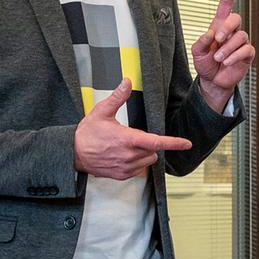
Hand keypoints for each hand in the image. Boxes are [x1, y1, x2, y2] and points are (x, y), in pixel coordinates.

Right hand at [74, 79, 192, 179]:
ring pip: (148, 161)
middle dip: (149, 144)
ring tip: (126, 147)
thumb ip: (118, 97)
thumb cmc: (86, 134)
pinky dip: (136, 163)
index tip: (186, 143)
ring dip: (144, 154)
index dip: (174, 142)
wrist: (72, 153)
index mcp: (127, 139)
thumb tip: (127, 82)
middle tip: (132, 137)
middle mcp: (128, 156)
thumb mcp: (101, 111)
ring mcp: (125, 167)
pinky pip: (139, 170)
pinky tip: (123, 156)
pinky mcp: (122, 175)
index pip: (156, 142)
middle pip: (153, 151)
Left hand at [193, 0, 253, 112]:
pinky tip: (227, 62)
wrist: (213, 81)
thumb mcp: (197, 53)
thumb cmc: (205, 64)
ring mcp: (241, 43)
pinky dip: (235, 56)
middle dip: (227, 27)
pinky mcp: (248, 54)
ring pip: (240, 36)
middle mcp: (232, 32)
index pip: (226, 5)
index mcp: (219, 26)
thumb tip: (211, 33)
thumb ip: (201, 42)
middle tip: (217, 39)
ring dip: (227, 48)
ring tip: (218, 58)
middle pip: (236, 18)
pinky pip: (246, 49)